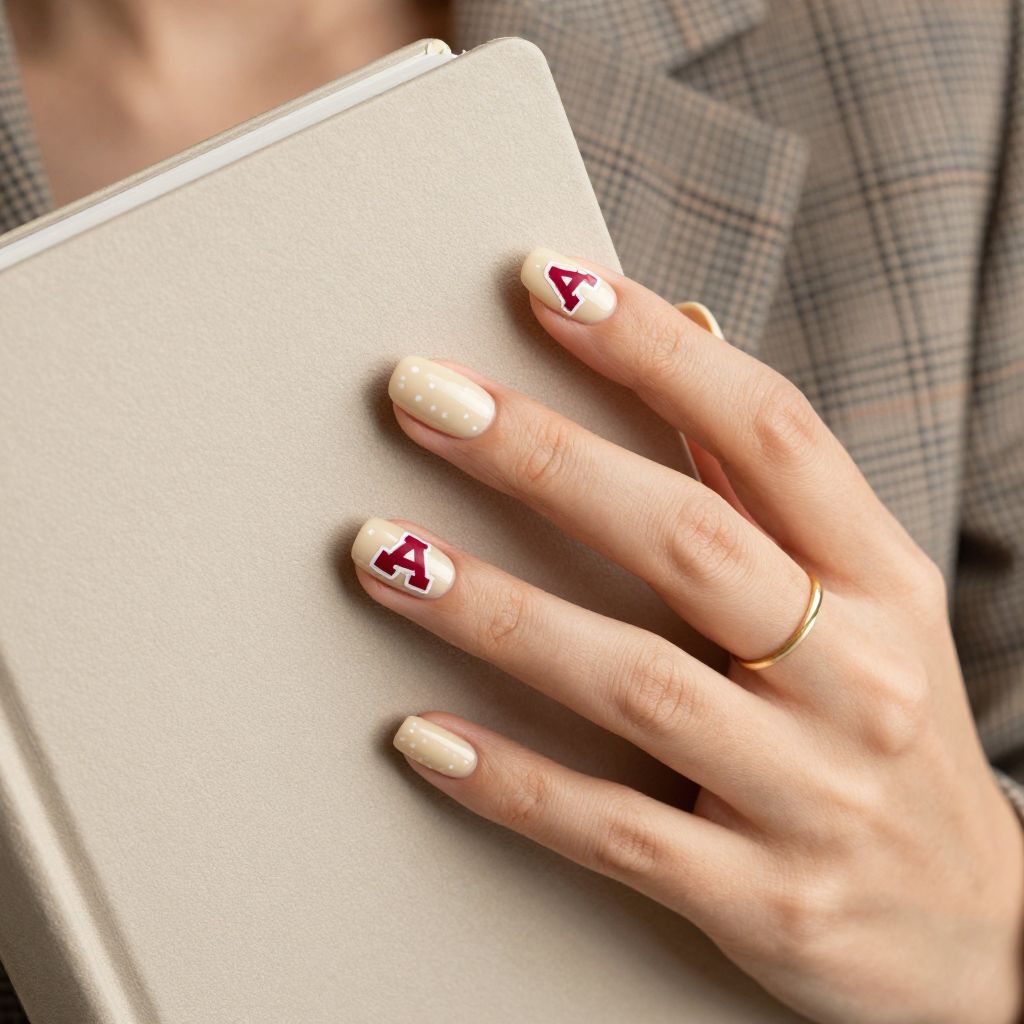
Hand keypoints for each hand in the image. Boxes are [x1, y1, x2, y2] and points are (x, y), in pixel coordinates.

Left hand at [350, 249, 1023, 1023]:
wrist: (979, 935)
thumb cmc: (891, 730)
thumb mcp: (869, 602)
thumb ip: (770, 483)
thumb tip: (690, 339)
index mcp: (881, 581)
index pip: (768, 432)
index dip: (655, 350)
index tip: (547, 284)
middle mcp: (855, 675)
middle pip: (685, 540)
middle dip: (544, 458)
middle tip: (425, 398)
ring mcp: (810, 793)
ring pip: (633, 682)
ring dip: (496, 610)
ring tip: (384, 552)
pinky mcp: (760, 899)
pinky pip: (614, 831)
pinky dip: (512, 780)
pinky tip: (421, 732)